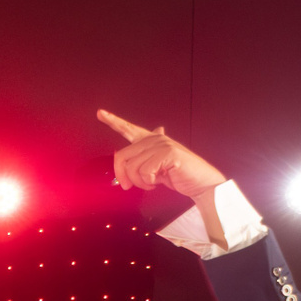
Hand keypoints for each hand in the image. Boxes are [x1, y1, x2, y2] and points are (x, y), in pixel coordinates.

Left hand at [98, 109, 225, 198]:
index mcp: (151, 140)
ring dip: (140, 182)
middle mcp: (155, 138)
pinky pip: (144, 172)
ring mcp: (162, 144)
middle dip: (123, 176)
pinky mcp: (168, 153)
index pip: (129, 129)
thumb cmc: (178, 175)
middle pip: (121, 156)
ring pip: (132, 168)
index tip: (101, 113)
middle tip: (128, 186)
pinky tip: (160, 180)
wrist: (200, 182)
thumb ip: (144, 160)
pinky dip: (149, 183)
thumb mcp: (156, 167)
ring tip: (153, 182)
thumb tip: (129, 160)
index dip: (114, 121)